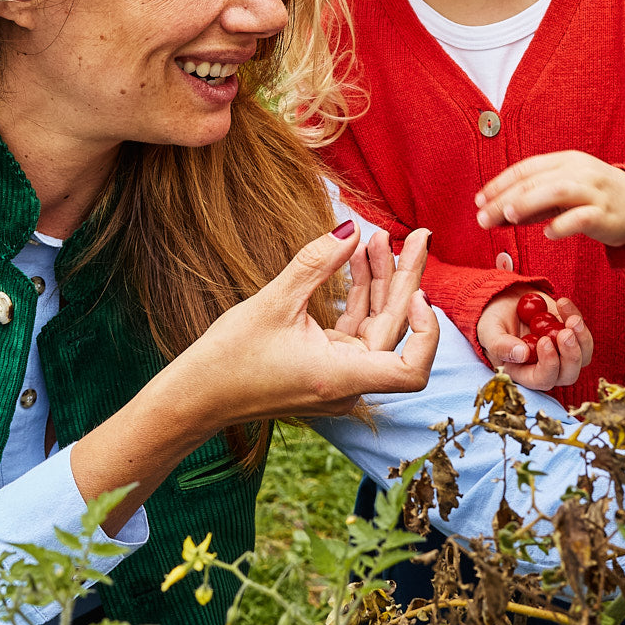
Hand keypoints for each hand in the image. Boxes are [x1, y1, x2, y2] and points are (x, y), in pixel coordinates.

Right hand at [74, 224, 438, 533]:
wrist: (197, 396)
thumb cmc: (228, 358)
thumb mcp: (273, 302)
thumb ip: (316, 263)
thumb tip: (352, 228)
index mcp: (340, 376)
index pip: (412, 370)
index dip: (427, 333)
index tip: (418, 294)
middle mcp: (347, 383)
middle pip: (394, 332)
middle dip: (405, 280)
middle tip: (416, 236)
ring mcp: (338, 377)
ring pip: (375, 327)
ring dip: (379, 283)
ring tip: (378, 239)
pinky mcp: (326, 368)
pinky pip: (354, 331)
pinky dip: (358, 298)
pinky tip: (357, 261)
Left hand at [474, 151, 624, 246]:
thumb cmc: (594, 198)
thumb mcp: (563, 192)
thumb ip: (532, 203)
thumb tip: (494, 213)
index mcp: (564, 161)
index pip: (525, 168)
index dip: (499, 183)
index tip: (478, 200)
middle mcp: (578, 171)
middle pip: (535, 181)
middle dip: (504, 198)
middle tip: (481, 217)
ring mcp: (594, 191)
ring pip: (557, 191)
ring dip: (529, 203)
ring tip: (507, 216)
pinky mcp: (607, 213)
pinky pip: (584, 217)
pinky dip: (564, 224)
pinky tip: (548, 233)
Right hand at [477, 288, 592, 390]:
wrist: (505, 301)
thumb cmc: (493, 321)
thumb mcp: (489, 331)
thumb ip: (500, 345)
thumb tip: (522, 354)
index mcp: (524, 372)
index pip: (542, 379)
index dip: (548, 365)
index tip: (544, 341)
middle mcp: (546, 368)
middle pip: (568, 374)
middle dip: (571, 355)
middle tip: (565, 332)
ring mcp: (561, 353)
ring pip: (582, 357)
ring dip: (582, 339)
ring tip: (571, 318)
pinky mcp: (571, 336)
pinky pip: (583, 334)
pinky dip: (577, 318)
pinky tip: (562, 303)